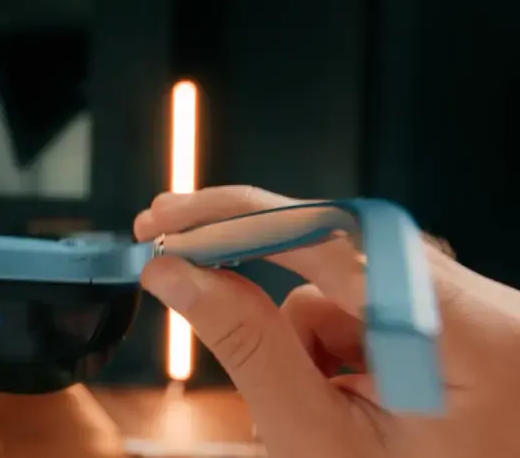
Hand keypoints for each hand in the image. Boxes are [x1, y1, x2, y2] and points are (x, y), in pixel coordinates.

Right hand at [134, 186, 519, 457]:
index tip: (171, 221)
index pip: (338, 239)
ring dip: (304, 334)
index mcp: (468, 335)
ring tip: (312, 410)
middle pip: (341, 250)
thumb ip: (248, 346)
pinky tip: (339, 395)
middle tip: (176, 262)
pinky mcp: (454, 320)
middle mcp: (484, 306)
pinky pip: (368, 300)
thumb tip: (177, 272)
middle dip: (259, 273)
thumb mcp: (314, 438)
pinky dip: (331, 341)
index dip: (243, 218)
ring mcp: (473, 311)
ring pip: (347, 280)